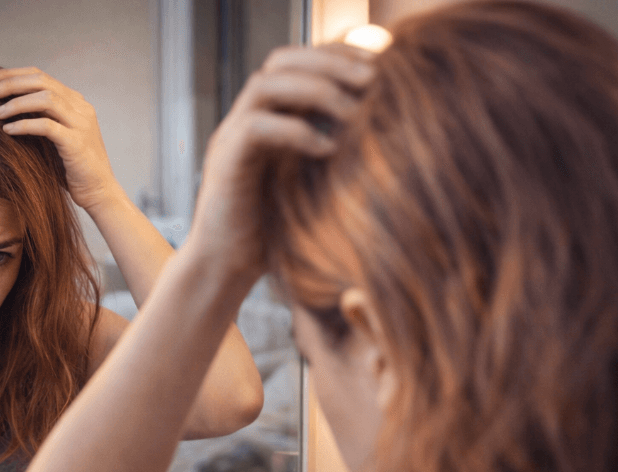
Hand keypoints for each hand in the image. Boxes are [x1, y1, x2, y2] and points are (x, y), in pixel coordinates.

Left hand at [0, 68, 119, 212]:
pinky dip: (25, 125)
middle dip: (9, 83)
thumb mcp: (56, 136)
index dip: (12, 74)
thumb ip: (41, 118)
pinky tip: (8, 130)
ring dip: (16, 103)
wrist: (99, 192)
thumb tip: (5, 106)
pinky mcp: (77, 143)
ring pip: (45, 99)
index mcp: (76, 102)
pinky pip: (47, 126)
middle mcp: (81, 108)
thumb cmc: (72, 167)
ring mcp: (81, 124)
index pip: (40, 76)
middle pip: (41, 81)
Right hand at [185, 44, 374, 283]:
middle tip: (372, 76)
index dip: (337, 54)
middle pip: (280, 60)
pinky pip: (255, 128)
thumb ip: (339, 156)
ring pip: (265, 85)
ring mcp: (231, 138)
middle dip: (328, 61)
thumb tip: (392, 137)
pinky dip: (294, 131)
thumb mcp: (317, 187)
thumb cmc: (277, 236)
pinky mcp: (225, 163)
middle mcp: (246, 120)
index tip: (380, 62)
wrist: (227, 271)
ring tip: (352, 111)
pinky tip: (327, 149)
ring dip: (313, 89)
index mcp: (269, 119)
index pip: (299, 62)